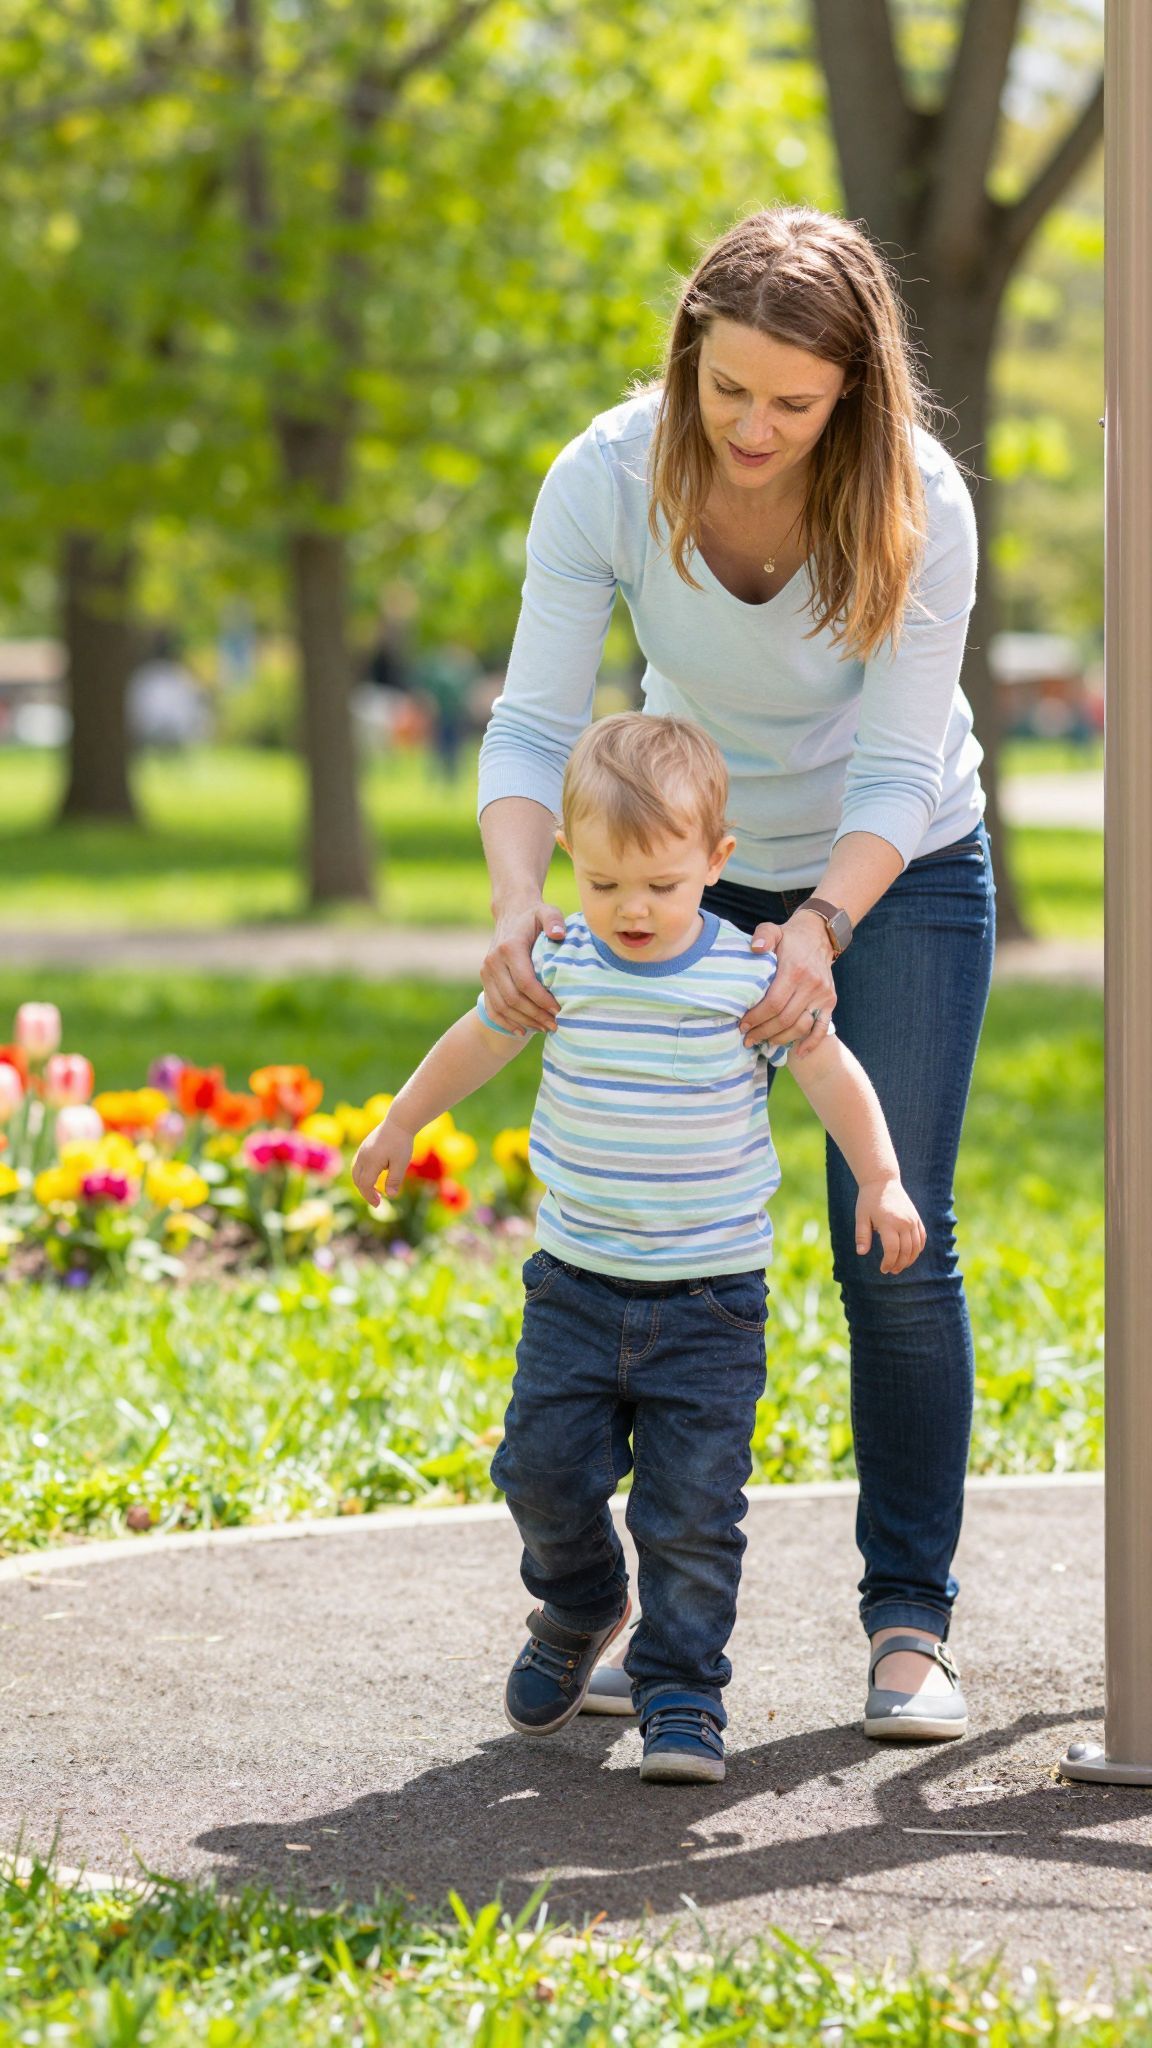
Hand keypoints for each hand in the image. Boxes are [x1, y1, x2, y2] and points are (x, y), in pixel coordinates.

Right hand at [352, 1114, 414, 1207]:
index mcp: (371, 1162)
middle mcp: (363, 1157)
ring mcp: (362, 1151)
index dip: (370, 1196)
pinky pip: (359, 1165)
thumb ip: (394, 1180)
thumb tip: (390, 1196)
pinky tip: (375, 1176)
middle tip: (377, 1201)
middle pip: (357, 1180)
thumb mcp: (401, 1163)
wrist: (399, 1121)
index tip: (378, 1204)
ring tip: (375, 1191)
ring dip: (363, 1184)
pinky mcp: (364, 1147)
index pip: (365, 1185)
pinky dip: (363, 1175)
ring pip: (356, 1172)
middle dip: (365, 1192)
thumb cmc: (402, 1142)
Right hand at [481, 900, 564, 1035]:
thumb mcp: (547, 911)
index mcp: (510, 947)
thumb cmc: (535, 916)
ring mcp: (486, 972)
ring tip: (544, 1028)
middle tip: (555, 1024)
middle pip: (513, 998)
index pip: (525, 981)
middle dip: (535, 1015)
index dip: (542, 999)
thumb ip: (554, 920)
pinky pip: (491, 1008)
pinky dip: (505, 1023)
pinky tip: (521, 1031)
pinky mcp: (485, 980)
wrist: (511, 912)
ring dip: (523, 1021)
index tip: (559, 1009)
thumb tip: (558, 935)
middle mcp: (493, 961)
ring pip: (502, 1006)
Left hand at [741, 912, 836, 1059]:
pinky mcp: (830, 1001)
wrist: (819, 935)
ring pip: (801, 1026)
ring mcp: (823, 994)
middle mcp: (811, 984)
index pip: (773, 1003)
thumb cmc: (789, 938)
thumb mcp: (772, 930)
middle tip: (748, 1039)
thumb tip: (755, 948)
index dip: (756, 1018)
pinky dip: (811, 1043)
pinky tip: (798, 1053)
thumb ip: (763, 936)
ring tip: (764, 1042)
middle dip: (763, 1032)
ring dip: (781, 1039)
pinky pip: (822, 1027)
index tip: (742, 1025)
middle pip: (785, 1018)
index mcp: (795, 970)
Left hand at [855, 1177, 925, 1274]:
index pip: (892, 1250)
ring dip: (910, 1259)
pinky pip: (922, 1237)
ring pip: (916, 1246)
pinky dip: (918, 1248)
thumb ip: (862, 1235)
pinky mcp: (917, 1218)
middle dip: (899, 1264)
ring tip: (900, 1266)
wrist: (883, 1181)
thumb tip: (861, 1253)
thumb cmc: (869, 1200)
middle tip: (891, 1271)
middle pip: (906, 1251)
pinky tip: (911, 1255)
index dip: (888, 1262)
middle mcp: (904, 1222)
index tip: (883, 1269)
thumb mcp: (861, 1217)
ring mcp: (913, 1220)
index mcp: (889, 1223)